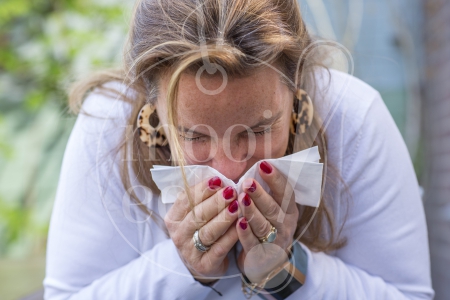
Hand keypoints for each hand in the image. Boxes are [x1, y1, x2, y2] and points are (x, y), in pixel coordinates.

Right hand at [164, 176, 238, 283]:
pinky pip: (220, 248)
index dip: (202, 189)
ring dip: (223, 217)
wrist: (201, 262)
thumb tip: (219, 179)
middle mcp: (178, 235)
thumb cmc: (201, 230)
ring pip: (208, 231)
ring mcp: (190, 251)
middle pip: (197, 215)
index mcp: (173, 218)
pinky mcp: (204, 265)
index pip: (186, 200)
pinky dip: (231, 235)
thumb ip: (203, 197)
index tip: (218, 180)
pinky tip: (242, 224)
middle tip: (231, 191)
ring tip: (236, 205)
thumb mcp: (196, 213)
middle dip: (215, 201)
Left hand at [236, 161, 298, 283]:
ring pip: (263, 225)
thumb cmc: (267, 224)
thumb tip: (258, 164)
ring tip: (241, 199)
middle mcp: (285, 225)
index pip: (286, 192)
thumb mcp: (273, 207)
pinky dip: (245, 233)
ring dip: (252, 211)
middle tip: (247, 182)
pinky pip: (252, 243)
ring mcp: (275, 241)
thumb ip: (267, 190)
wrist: (268, 261)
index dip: (276, 179)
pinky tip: (238, 222)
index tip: (263, 165)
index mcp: (290, 210)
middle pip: (274, 209)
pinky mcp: (261, 255)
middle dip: (260, 194)